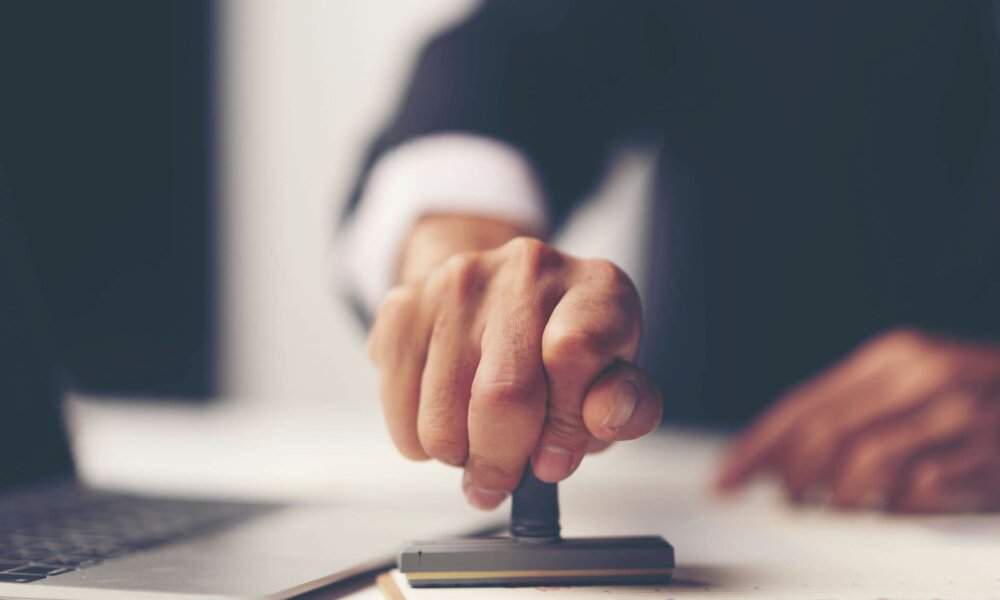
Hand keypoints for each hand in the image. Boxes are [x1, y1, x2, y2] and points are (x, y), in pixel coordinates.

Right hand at [367, 234, 662, 508]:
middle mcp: (528, 269)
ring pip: (443, 415)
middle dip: (502, 460)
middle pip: (502, 394)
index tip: (554, 460)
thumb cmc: (564, 349)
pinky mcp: (405, 303)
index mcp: (596, 288)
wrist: (500, 294)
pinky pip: (398, 404)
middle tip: (503, 478)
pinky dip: (417, 439)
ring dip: (458, 454)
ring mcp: (459, 280)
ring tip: (476, 442)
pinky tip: (444, 421)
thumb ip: (625, 408)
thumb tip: (605, 418)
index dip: (563, 425)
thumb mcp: (613, 381)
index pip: (574, 354)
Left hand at [716, 328, 999, 511]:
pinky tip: (895, 506)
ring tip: (839, 506)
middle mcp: (922, 378)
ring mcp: (957, 418)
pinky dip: (894, 509)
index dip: (757, 446)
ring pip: (863, 467)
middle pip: (824, 435)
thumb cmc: (974, 398)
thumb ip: (847, 412)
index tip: (726, 479)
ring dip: (840, 499)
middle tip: (787, 499)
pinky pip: (916, 495)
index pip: (804, 404)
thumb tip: (774, 454)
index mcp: (893, 356)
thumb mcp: (910, 385)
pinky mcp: (985, 461)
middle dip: (792, 477)